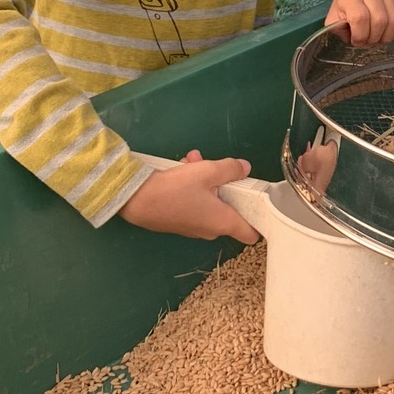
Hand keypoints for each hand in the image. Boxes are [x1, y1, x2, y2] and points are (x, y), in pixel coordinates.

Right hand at [121, 150, 260, 242]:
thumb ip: (230, 169)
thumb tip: (245, 169)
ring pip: (209, 201)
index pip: (250, 234)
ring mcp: (193, 227)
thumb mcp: (207, 171)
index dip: (257, 219)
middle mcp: (210, 230)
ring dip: (204, 180)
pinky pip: (194, 203)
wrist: (135, 200)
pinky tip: (180, 168)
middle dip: (224, 185)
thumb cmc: (175, 189)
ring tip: (191, 160)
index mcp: (223, 223)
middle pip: (228, 208)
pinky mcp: (178, 221)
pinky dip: (191, 187)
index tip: (257, 202)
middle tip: (214, 166)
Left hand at [326, 0, 393, 46]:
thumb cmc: (347, 8)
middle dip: (375, 39)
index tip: (357, 41)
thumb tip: (350, 37)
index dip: (360, 36)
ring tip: (380, 36)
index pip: (360, 18)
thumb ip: (337, 30)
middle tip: (370, 41)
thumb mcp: (335, 18)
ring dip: (388, 36)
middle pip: (380, 21)